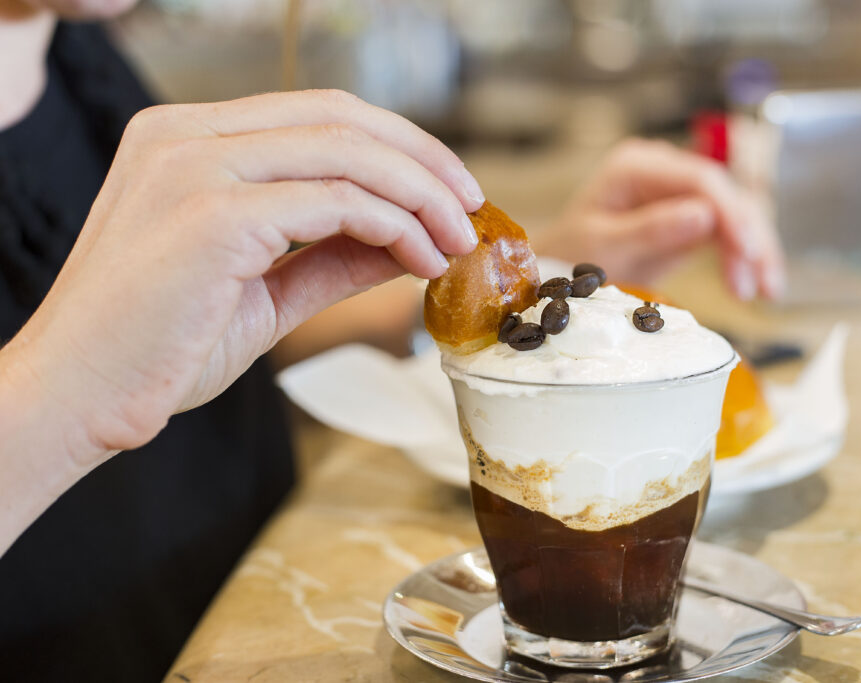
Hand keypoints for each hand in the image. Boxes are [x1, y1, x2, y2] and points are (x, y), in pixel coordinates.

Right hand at [4, 89, 482, 460]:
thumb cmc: (157, 350)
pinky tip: (422, 259)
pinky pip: (335, 201)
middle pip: (341, 117)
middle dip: (424, 160)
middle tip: (472, 207)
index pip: (318, 114)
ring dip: (420, 194)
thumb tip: (412, 239)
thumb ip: (334, 256)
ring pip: (347, 151)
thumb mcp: (265, 291)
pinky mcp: (211, 213)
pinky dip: (394, 226)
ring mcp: (194, 165)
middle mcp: (185, 135)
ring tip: (458, 240)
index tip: (448, 189)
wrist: (77, 398)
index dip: (397, 145)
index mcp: (188, 139)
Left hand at [535, 138, 783, 299]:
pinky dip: (744, 258)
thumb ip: (650, 230)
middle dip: (750, 238)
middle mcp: (664, 170)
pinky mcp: (689, 215)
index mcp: (637, 166)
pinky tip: (756, 285)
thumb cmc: (569, 257)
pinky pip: (727, 232)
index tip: (749, 250)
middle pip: (725, 195)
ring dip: (755, 251)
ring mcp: (678, 191)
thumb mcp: (603, 247)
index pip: (699, 179)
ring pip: (735, 213)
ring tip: (766, 291)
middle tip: (764, 283)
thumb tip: (703, 214)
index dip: (731, 213)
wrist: (557, 273)